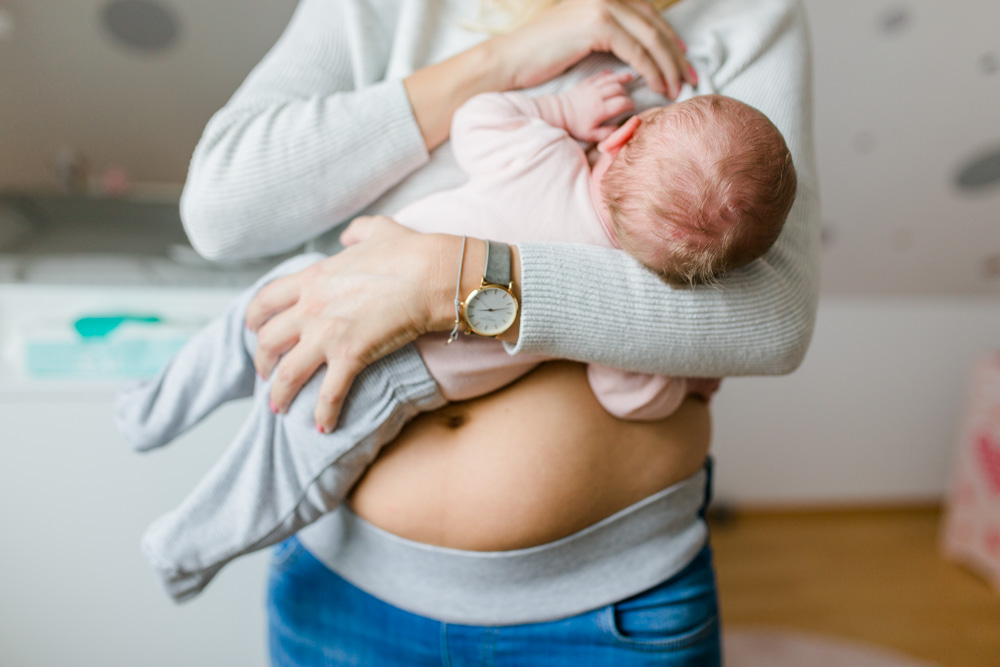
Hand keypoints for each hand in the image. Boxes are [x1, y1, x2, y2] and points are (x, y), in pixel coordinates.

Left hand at [245, 216, 452, 430]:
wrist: (432, 274)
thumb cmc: (410, 252)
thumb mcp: (377, 231)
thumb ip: (356, 234)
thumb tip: (348, 237)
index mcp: (312, 278)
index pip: (265, 300)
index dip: (253, 318)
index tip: (253, 329)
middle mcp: (310, 307)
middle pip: (267, 340)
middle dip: (262, 361)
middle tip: (266, 374)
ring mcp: (327, 333)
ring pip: (286, 373)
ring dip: (279, 395)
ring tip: (278, 409)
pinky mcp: (350, 356)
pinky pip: (328, 393)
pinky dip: (323, 414)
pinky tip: (324, 427)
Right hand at [491, 0, 695, 98]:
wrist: (511, 60)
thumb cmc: (541, 56)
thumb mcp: (580, 38)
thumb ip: (607, 34)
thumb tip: (635, 49)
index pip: (649, 16)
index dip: (670, 39)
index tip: (684, 61)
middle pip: (655, 26)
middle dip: (676, 55)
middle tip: (691, 77)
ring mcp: (603, 7)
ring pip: (651, 40)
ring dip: (669, 67)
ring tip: (677, 89)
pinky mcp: (599, 25)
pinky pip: (637, 52)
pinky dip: (653, 72)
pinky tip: (659, 88)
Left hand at [549, 70, 636, 142]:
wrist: (558, 114)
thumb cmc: (575, 126)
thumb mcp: (591, 135)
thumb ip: (607, 134)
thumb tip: (619, 129)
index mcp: (601, 110)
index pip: (622, 103)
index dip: (630, 105)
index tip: (632, 108)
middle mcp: (598, 96)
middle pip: (618, 89)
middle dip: (626, 93)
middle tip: (627, 99)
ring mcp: (591, 87)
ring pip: (611, 79)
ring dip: (621, 78)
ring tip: (630, 77)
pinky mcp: (585, 83)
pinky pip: (598, 75)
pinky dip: (606, 74)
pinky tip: (611, 73)